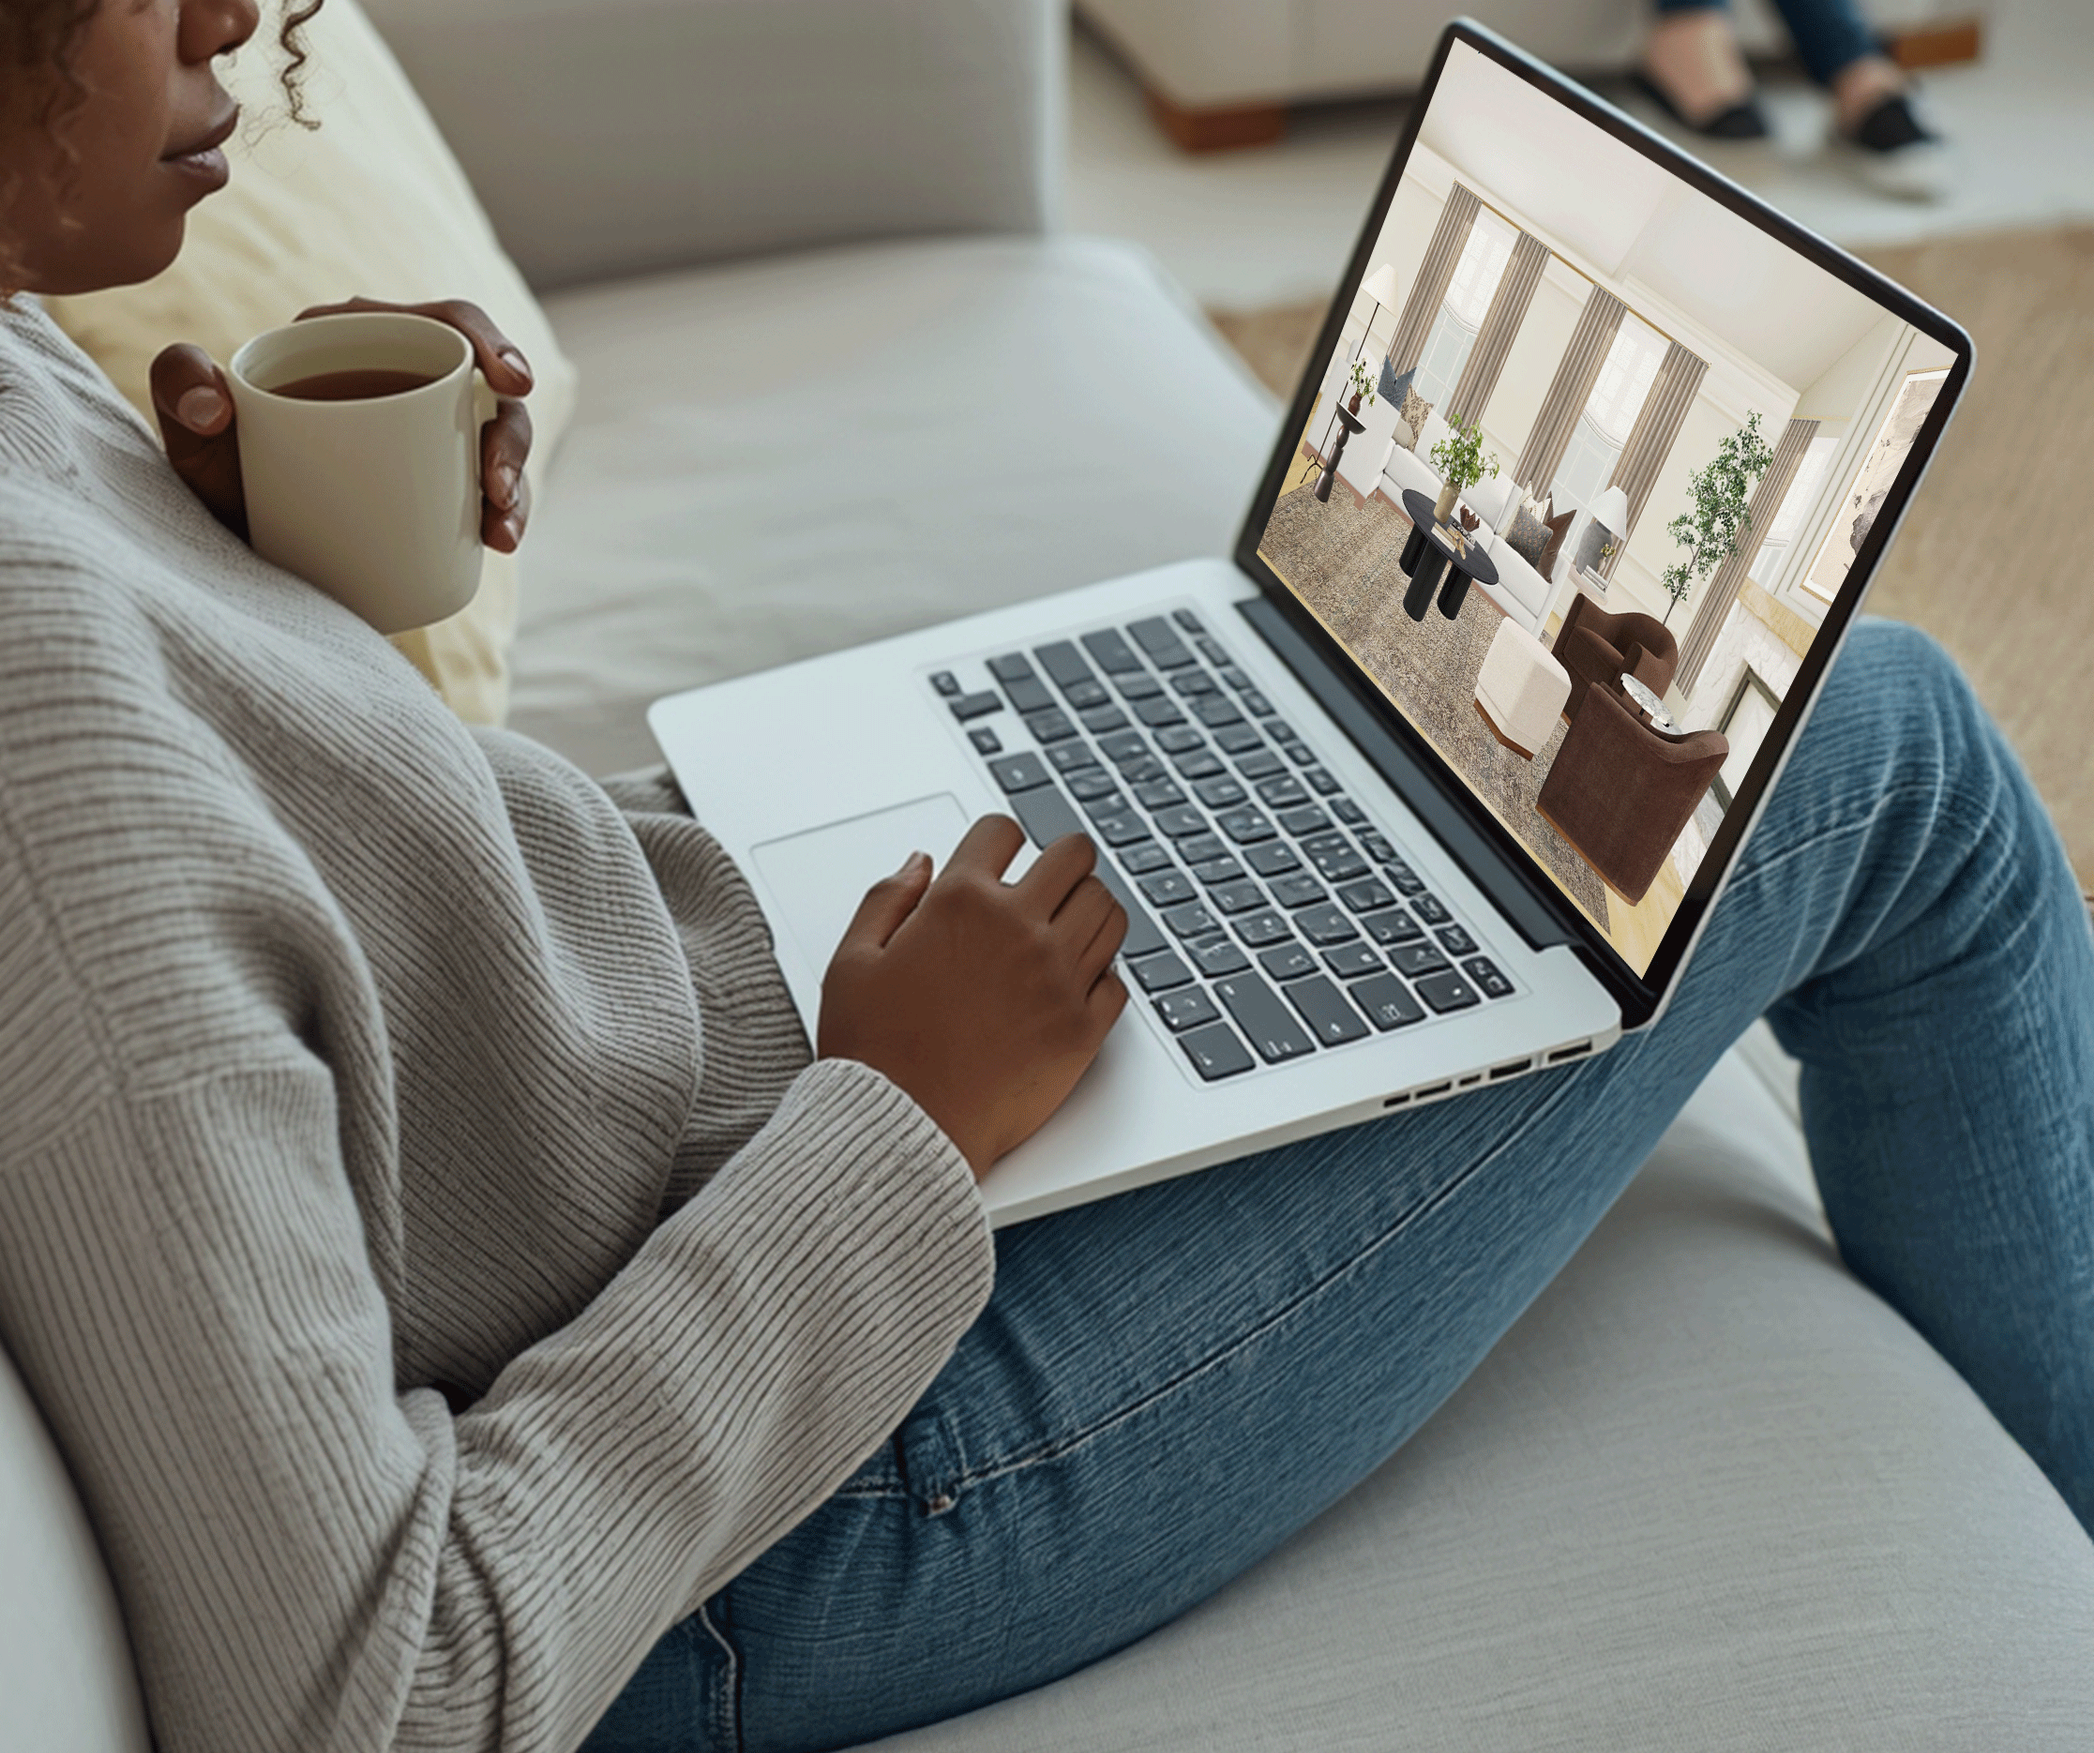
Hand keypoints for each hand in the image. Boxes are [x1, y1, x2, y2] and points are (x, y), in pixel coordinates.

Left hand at [148, 297, 535, 551]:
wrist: (239, 551)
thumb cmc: (220, 480)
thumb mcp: (189, 436)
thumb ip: (177, 386)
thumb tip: (216, 403)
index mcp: (364, 340)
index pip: (449, 322)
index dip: (493, 343)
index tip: (510, 382)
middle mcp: (407, 384)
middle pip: (490, 392)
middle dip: (512, 437)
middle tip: (495, 485)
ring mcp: (433, 439)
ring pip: (499, 446)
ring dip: (516, 483)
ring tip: (501, 530)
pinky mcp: (445, 488)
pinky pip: (491, 494)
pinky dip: (505, 515)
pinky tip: (500, 540)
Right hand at [818, 818, 1129, 1178]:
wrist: (901, 1130)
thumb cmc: (872, 1052)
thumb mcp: (852, 961)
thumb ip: (888, 898)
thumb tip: (921, 862)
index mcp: (959, 904)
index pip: (1003, 830)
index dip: (999, 842)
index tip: (997, 862)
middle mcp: (1018, 931)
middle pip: (1076, 856)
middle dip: (1062, 862)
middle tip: (1048, 884)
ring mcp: (1058, 979)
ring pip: (1109, 910)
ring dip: (1089, 911)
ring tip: (1065, 931)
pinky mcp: (1082, 1029)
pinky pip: (1118, 980)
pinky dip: (1101, 975)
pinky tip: (1073, 985)